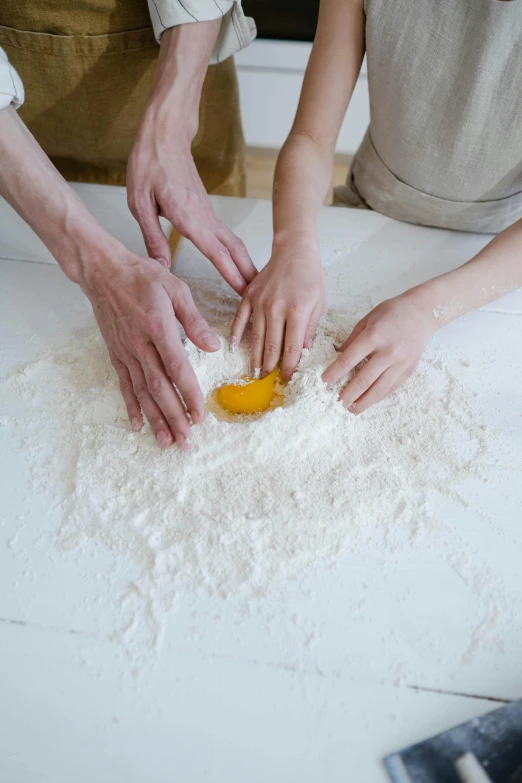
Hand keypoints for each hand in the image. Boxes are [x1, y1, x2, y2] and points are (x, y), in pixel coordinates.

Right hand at [83, 251, 220, 448]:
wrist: (104, 273)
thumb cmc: (142, 278)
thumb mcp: (176, 290)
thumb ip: (194, 320)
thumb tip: (214, 346)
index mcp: (158, 328)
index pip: (177, 368)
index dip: (189, 394)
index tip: (200, 415)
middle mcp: (140, 345)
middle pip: (159, 388)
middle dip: (174, 417)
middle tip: (186, 440)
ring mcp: (126, 352)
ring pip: (142, 392)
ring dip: (155, 418)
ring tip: (166, 441)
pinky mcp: (117, 354)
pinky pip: (125, 385)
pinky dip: (132, 406)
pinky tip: (138, 424)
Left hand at [127, 119, 256, 293]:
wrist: (164, 134)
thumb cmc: (149, 163)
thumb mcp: (139, 203)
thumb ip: (152, 237)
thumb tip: (162, 266)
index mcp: (187, 216)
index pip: (215, 251)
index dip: (230, 273)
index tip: (243, 291)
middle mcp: (204, 216)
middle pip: (234, 248)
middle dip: (247, 273)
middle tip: (257, 296)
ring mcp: (208, 212)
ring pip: (233, 242)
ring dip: (245, 263)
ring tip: (253, 285)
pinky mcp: (206, 210)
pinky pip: (225, 235)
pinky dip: (236, 252)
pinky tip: (237, 263)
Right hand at [230, 236, 325, 379]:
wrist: (294, 250)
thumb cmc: (310, 276)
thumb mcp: (319, 302)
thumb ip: (310, 328)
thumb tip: (304, 352)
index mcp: (297, 311)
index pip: (292, 347)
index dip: (290, 366)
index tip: (287, 378)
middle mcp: (276, 308)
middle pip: (271, 346)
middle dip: (269, 367)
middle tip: (267, 380)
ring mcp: (260, 302)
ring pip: (256, 337)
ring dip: (254, 357)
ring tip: (253, 373)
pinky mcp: (249, 296)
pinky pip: (240, 319)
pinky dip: (235, 335)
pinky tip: (233, 348)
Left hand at [322, 293, 435, 413]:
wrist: (421, 313)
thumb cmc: (391, 313)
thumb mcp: (367, 320)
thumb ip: (352, 340)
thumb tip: (336, 359)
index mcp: (373, 336)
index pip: (348, 360)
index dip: (334, 374)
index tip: (324, 383)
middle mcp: (388, 351)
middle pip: (363, 380)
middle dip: (347, 394)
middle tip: (336, 403)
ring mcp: (400, 363)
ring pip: (378, 389)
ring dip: (363, 402)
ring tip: (351, 409)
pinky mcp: (409, 370)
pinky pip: (391, 388)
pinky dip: (377, 397)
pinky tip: (367, 402)